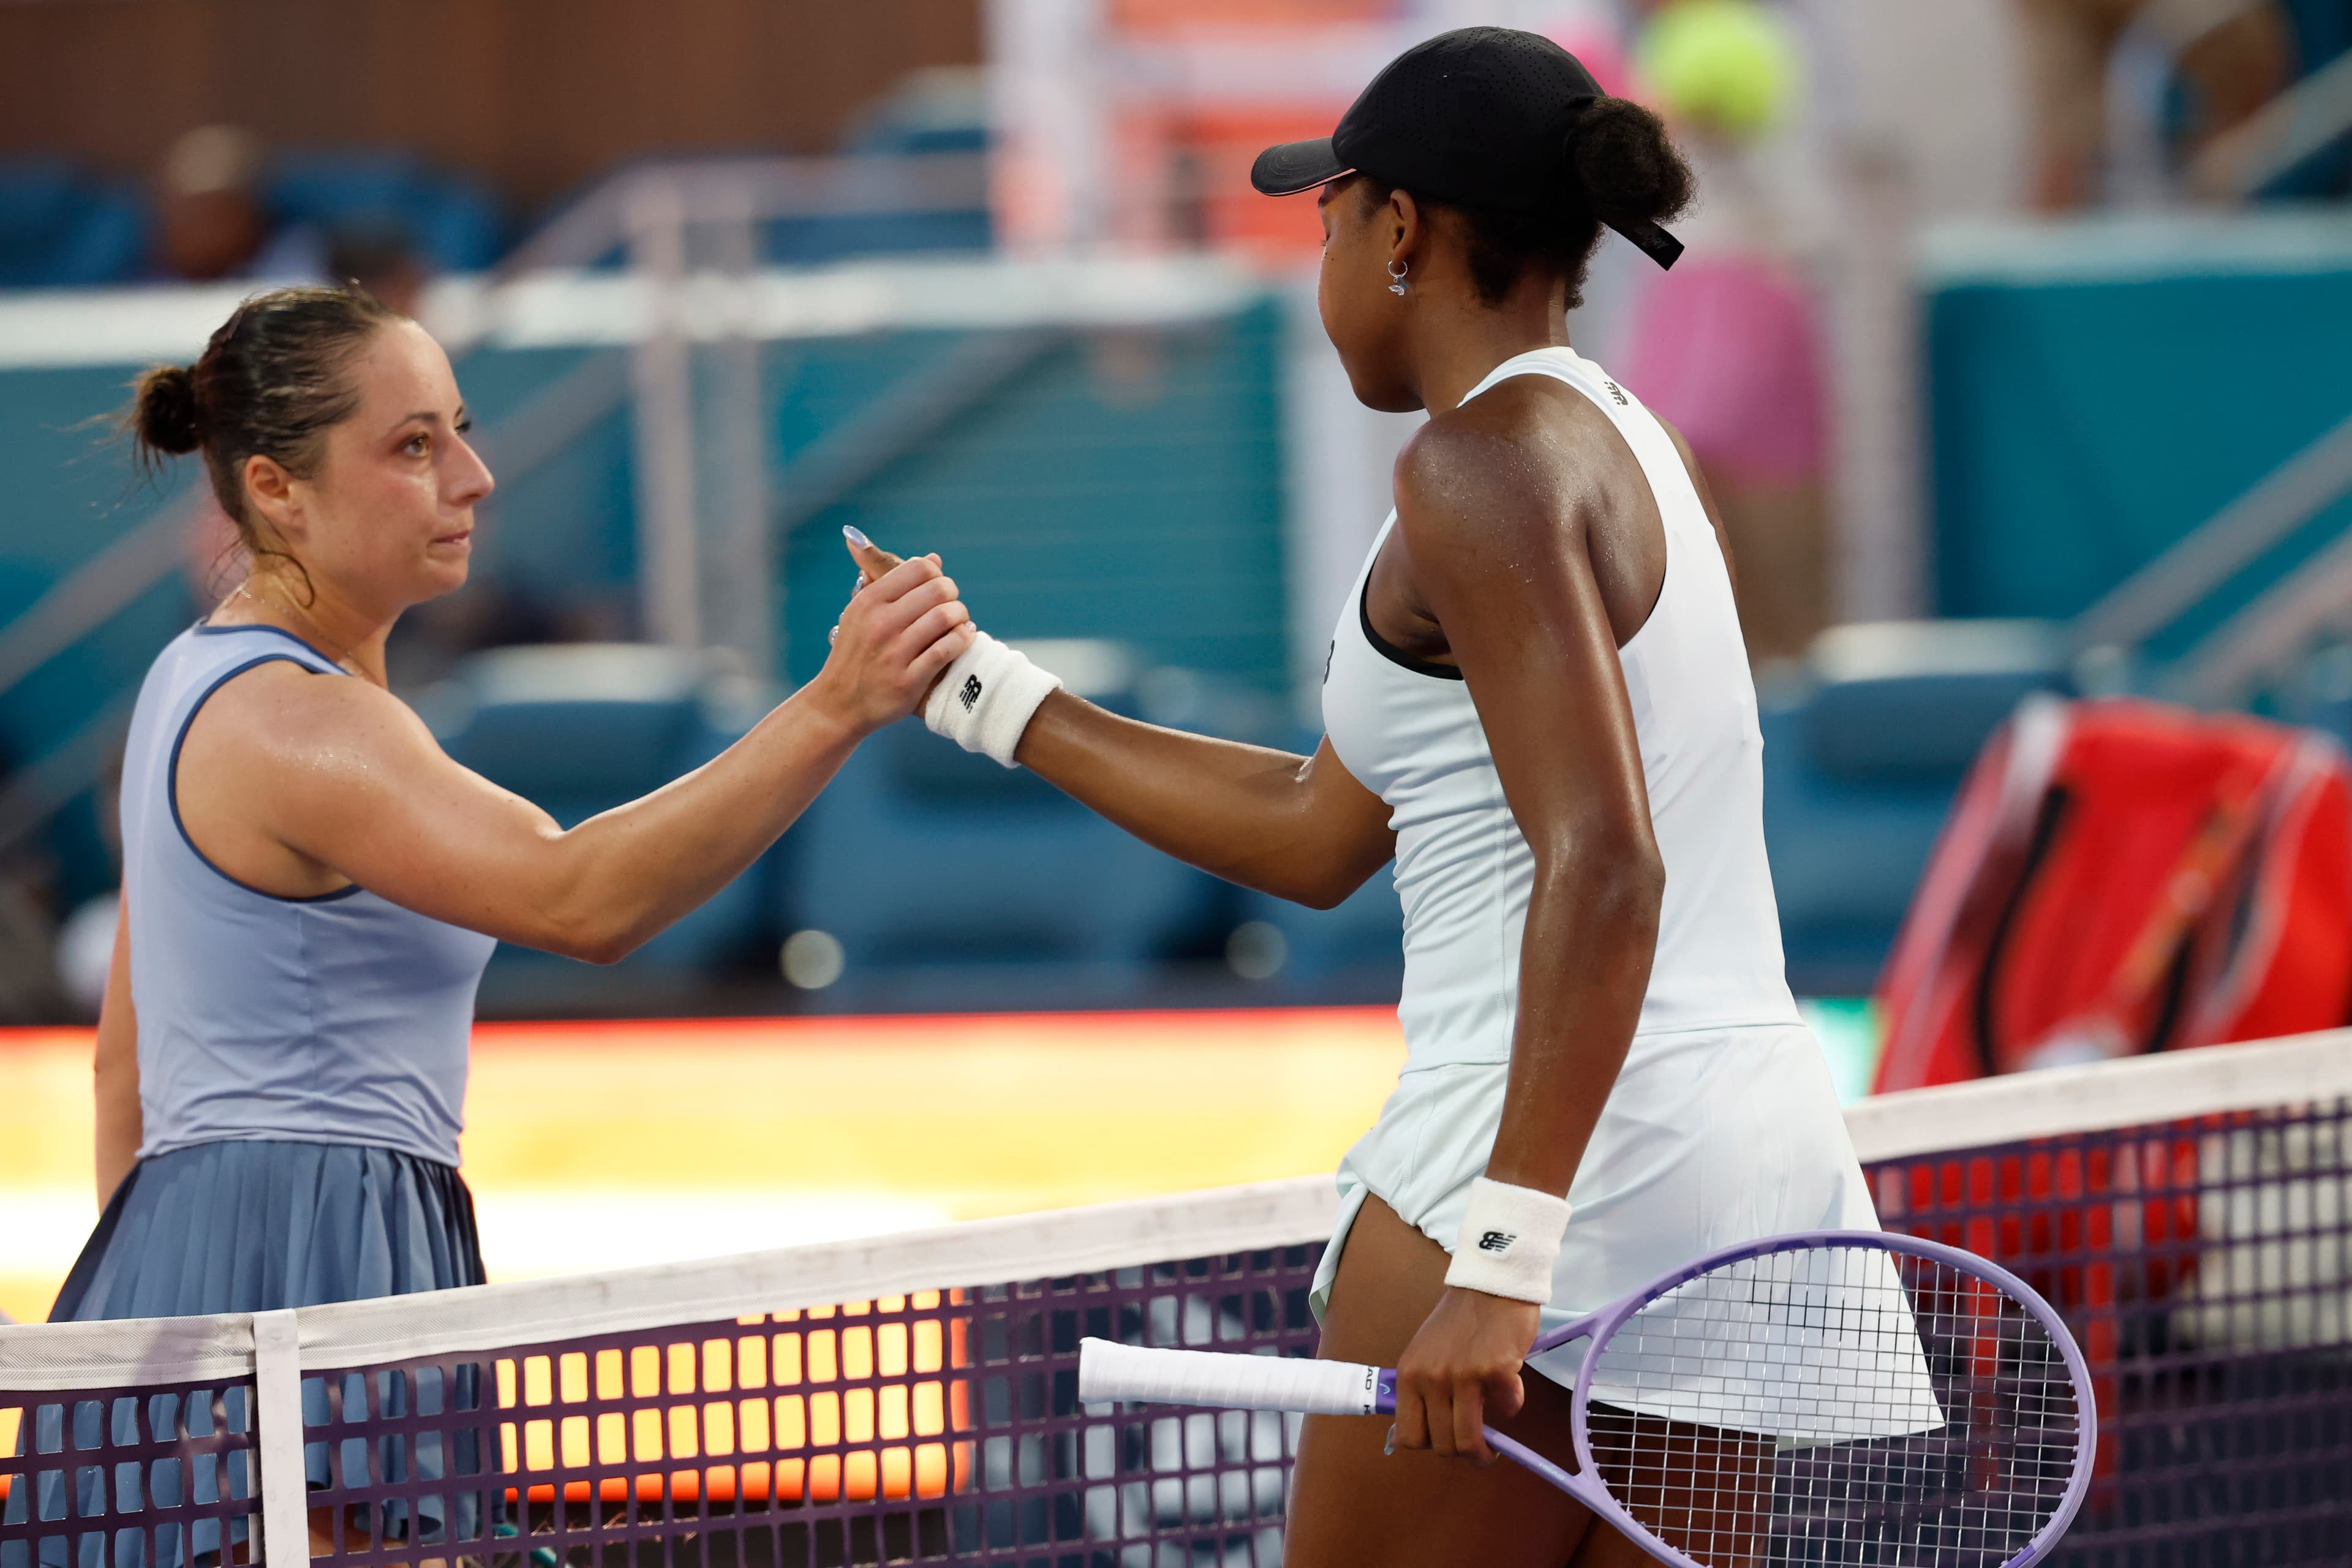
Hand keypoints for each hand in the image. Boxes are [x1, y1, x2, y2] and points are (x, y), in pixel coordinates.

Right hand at [809, 548, 974, 736]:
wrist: (838, 704)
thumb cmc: (855, 653)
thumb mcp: (860, 612)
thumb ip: (894, 584)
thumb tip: (934, 558)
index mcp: (869, 601)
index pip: (919, 568)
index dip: (937, 574)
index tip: (937, 588)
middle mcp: (880, 624)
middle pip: (937, 589)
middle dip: (952, 595)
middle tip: (952, 606)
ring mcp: (894, 653)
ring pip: (944, 617)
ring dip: (961, 617)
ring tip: (961, 622)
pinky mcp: (908, 680)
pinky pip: (946, 650)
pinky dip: (962, 639)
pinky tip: (965, 638)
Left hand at [1389, 1287, 1539, 1464]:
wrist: (1492, 1284)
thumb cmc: (1461, 1320)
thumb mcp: (1427, 1353)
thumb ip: (1425, 1389)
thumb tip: (1426, 1432)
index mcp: (1409, 1374)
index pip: (1407, 1435)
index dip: (1428, 1446)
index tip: (1444, 1443)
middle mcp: (1431, 1378)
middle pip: (1441, 1445)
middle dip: (1461, 1452)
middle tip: (1476, 1446)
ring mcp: (1462, 1376)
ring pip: (1469, 1442)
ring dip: (1485, 1451)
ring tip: (1494, 1446)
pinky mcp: (1495, 1372)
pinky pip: (1508, 1408)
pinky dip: (1512, 1403)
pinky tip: (1510, 1385)